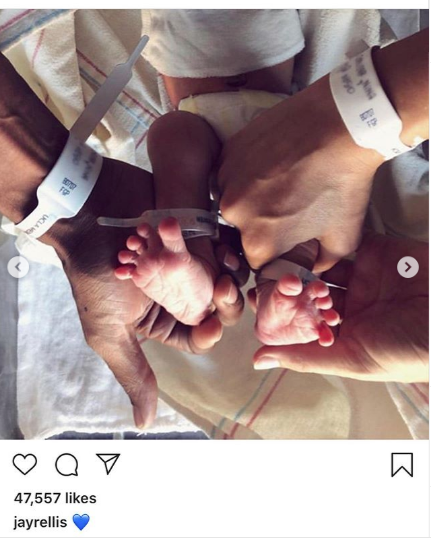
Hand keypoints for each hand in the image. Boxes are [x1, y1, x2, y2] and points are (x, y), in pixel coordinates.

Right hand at [45, 158, 247, 427]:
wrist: (86, 216)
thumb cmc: (94, 277)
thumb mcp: (110, 332)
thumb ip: (134, 373)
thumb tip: (144, 426)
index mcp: (159, 321)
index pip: (197, 337)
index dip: (209, 333)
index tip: (211, 321)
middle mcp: (175, 295)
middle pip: (216, 307)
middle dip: (225, 301)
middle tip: (224, 284)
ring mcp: (186, 264)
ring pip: (223, 276)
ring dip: (229, 272)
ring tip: (225, 262)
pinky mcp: (192, 236)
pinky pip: (221, 246)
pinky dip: (226, 247)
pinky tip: (224, 245)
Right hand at [218, 75, 383, 271]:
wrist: (340, 124)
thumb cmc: (343, 182)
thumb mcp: (344, 238)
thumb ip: (321, 264)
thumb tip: (309, 267)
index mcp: (259, 240)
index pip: (258, 259)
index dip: (276, 251)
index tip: (288, 236)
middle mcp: (234, 212)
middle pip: (243, 230)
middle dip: (262, 224)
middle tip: (288, 204)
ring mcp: (227, 178)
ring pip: (234, 201)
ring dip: (251, 198)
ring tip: (280, 181)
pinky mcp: (228, 151)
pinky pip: (231, 173)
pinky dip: (246, 173)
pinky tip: (271, 164)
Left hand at [253, 234, 428, 382]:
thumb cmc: (406, 350)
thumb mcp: (352, 358)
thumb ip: (305, 356)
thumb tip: (257, 359)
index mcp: (341, 331)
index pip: (302, 318)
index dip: (281, 310)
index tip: (261, 297)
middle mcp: (348, 303)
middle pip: (309, 288)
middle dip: (292, 283)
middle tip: (276, 273)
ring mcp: (361, 275)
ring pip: (322, 263)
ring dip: (307, 260)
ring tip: (289, 257)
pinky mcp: (375, 251)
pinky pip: (343, 241)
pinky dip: (327, 239)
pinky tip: (308, 236)